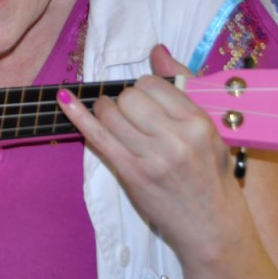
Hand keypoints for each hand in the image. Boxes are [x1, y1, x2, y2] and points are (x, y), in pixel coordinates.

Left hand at [58, 45, 243, 256]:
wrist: (212, 228)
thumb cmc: (211, 177)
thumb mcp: (211, 130)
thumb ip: (184, 86)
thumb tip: (156, 50)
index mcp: (198, 122)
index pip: (154, 84)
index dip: (143, 89)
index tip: (144, 102)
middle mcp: (177, 137)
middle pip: (130, 97)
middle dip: (124, 102)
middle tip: (130, 117)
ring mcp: (152, 157)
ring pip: (111, 113)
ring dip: (105, 112)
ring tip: (114, 122)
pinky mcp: (132, 174)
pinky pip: (98, 136)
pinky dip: (78, 116)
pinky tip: (64, 100)